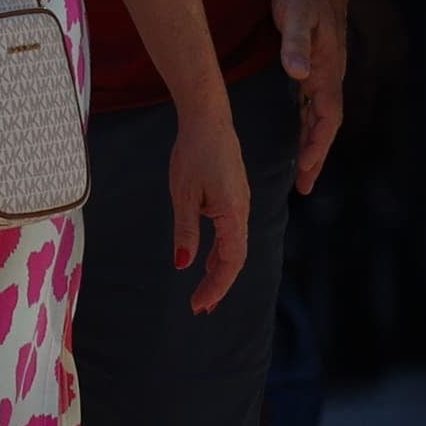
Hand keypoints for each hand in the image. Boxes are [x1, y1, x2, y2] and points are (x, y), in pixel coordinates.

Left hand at [162, 93, 252, 315]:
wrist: (208, 119)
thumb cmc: (193, 153)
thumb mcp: (183, 194)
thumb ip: (186, 230)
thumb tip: (183, 264)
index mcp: (233, 213)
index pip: (230, 260)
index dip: (217, 285)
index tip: (201, 304)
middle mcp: (242, 211)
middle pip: (235, 258)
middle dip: (218, 284)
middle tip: (200, 307)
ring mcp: (240, 204)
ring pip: (234, 246)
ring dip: (218, 270)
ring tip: (203, 292)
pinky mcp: (234, 196)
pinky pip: (230, 232)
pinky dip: (219, 251)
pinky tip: (206, 259)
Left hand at [271, 0, 357, 193]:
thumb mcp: (297, 14)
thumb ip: (296, 44)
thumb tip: (297, 75)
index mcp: (326, 68)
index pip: (326, 119)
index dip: (316, 148)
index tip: (306, 174)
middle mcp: (328, 72)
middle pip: (325, 124)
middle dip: (315, 155)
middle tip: (304, 186)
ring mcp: (323, 66)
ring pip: (319, 114)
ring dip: (311, 141)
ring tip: (301, 169)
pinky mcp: (315, 57)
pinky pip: (312, 99)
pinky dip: (307, 120)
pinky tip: (298, 128)